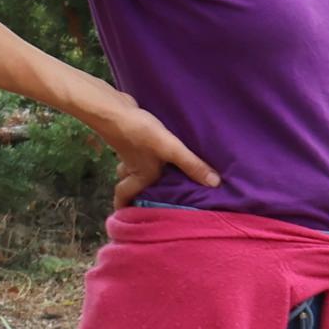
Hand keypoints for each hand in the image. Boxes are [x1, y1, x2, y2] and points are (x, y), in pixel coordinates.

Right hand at [93, 93, 220, 206]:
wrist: (114, 108)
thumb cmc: (140, 133)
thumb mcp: (169, 149)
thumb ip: (191, 165)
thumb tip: (214, 184)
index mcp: (140, 175)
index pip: (125, 196)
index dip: (123, 208)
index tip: (125, 219)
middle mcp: (133, 166)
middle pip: (130, 183)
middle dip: (138, 190)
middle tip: (152, 195)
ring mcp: (130, 151)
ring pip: (133, 167)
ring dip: (143, 171)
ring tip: (162, 174)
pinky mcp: (132, 137)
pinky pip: (139, 151)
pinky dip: (146, 154)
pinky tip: (160, 150)